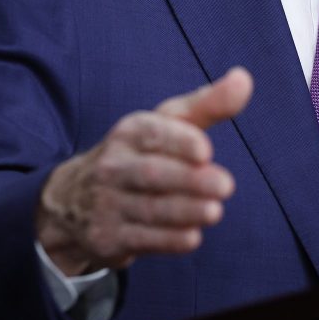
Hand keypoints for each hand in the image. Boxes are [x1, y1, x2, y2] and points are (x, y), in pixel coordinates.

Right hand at [35, 67, 253, 275]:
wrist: (74, 199)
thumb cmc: (138, 154)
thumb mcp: (165, 125)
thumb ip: (207, 105)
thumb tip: (244, 79)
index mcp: (129, 133)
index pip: (152, 133)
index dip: (179, 141)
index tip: (205, 150)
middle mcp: (113, 165)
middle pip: (151, 173)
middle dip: (189, 180)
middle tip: (226, 185)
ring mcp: (108, 203)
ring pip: (149, 209)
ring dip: (184, 211)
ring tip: (215, 211)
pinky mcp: (108, 237)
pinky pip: (142, 240)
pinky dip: (168, 240)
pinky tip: (192, 236)